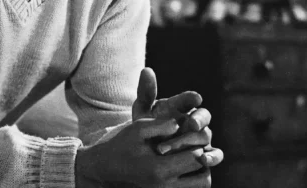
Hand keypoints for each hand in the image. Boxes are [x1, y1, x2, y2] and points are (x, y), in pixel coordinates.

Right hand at [75, 117, 209, 187]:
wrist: (102, 169)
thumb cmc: (120, 146)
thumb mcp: (137, 129)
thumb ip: (160, 125)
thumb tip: (181, 124)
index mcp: (159, 169)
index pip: (196, 158)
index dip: (199, 144)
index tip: (193, 134)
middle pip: (204, 179)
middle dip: (204, 161)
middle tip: (196, 148)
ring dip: (201, 174)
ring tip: (192, 159)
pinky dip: (192, 182)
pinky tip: (184, 169)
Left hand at [132, 68, 223, 171]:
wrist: (147, 154)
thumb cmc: (147, 128)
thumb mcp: (142, 111)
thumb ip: (146, 92)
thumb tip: (146, 69)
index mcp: (182, 107)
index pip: (190, 99)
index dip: (193, 98)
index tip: (196, 98)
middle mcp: (195, 120)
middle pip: (203, 117)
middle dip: (199, 120)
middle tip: (191, 124)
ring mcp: (202, 138)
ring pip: (205, 136)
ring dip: (192, 141)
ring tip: (179, 146)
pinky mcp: (206, 155)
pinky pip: (216, 155)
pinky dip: (212, 157)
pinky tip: (202, 159)